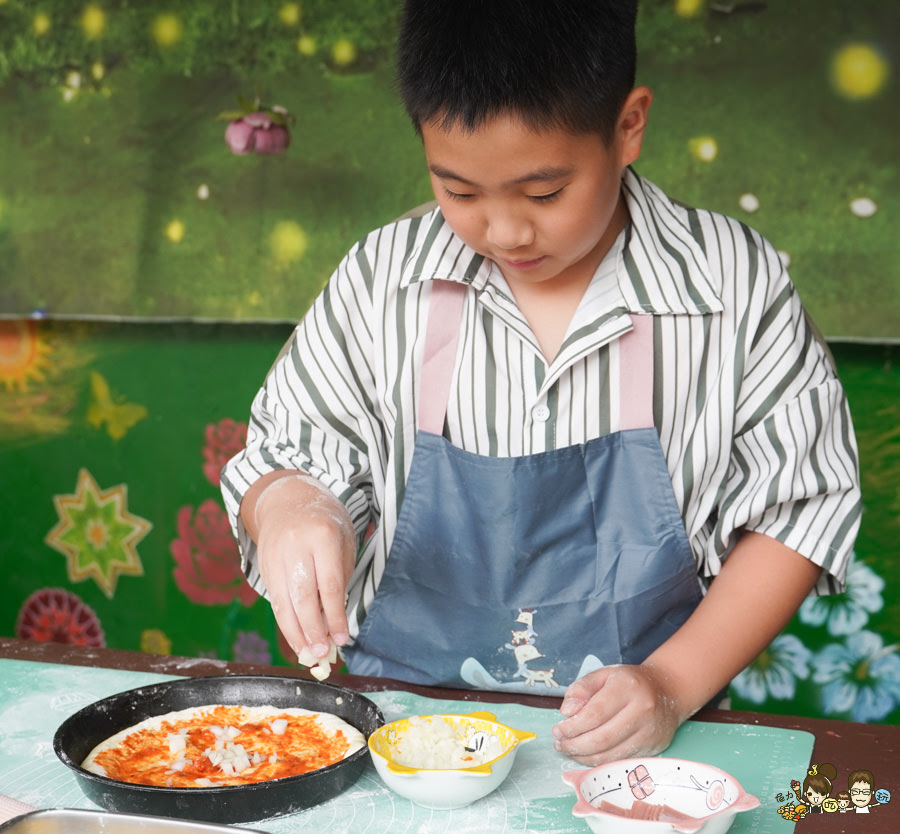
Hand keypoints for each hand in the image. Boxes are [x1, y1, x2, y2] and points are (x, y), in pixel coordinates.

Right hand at [251, 473, 356, 663]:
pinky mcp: (263, 566)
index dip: (336, 616)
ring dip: (295, 633)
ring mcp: (275, 556)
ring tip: (308, 654)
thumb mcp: (343, 542)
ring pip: (283, 602)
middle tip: (322, 653)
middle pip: (303, 596)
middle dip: (312, 630)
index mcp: (323, 536)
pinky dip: (286, 622)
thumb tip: (334, 622)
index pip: (329, 585)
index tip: (343, 639)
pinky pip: (275, 599)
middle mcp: (296, 546)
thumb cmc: (325, 524)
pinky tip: (296, 638)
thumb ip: (339, 578)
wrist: (288, 499)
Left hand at [551, 664, 683, 764]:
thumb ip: (581, 689)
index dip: (572, 726)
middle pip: (602, 738)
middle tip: (559, 744)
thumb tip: (566, 712)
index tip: (557, 730)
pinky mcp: (653, 749)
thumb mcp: (603, 674)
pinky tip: (586, 754)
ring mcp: (650, 732)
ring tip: (569, 750)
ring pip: (610, 754)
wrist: (666, 690)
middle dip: (575, 745)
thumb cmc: (629, 682)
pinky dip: (599, 761)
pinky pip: (620, 761)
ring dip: (584, 757)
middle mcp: (642, 711)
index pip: (595, 714)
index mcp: (627, 687)